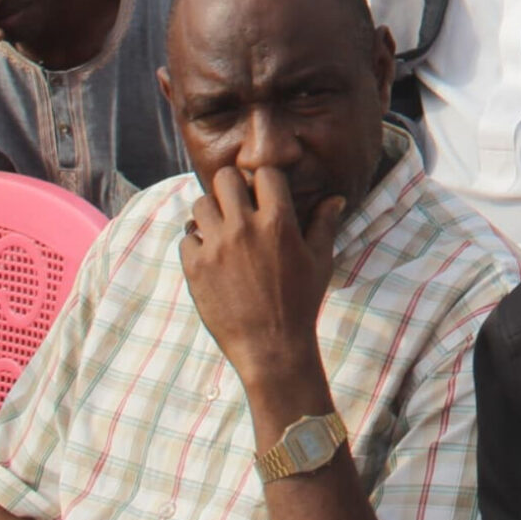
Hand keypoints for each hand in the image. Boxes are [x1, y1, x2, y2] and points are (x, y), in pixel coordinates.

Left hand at [180, 165, 341, 381]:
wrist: (271, 347)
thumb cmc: (301, 303)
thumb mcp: (320, 261)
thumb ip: (324, 224)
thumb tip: (334, 197)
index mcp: (278, 222)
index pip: (264, 173)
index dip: (264, 180)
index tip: (264, 193)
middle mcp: (244, 228)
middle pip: (224, 178)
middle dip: (232, 187)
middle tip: (237, 204)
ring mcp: (216, 247)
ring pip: (200, 204)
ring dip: (211, 212)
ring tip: (221, 228)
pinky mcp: (195, 268)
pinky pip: (186, 237)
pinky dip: (196, 242)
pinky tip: (210, 254)